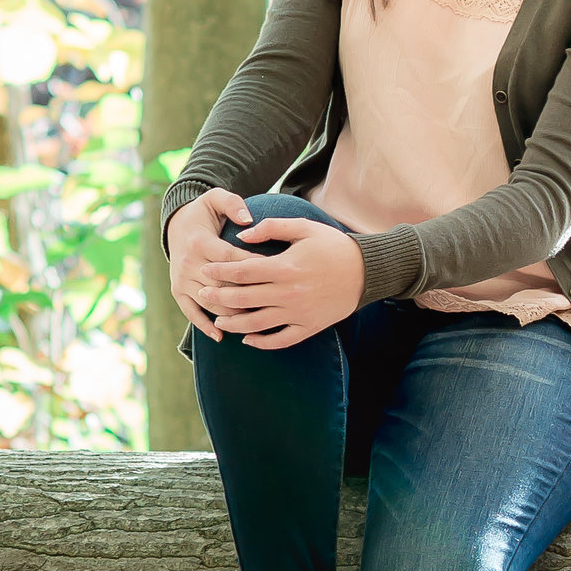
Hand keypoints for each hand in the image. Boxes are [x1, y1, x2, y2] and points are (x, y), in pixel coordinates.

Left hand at [168, 196, 363, 347]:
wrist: (367, 271)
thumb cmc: (334, 246)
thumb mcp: (304, 227)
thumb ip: (271, 228)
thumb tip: (241, 237)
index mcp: (285, 267)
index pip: (242, 271)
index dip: (219, 271)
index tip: (206, 270)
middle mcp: (288, 293)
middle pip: (243, 298)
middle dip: (218, 297)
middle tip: (203, 293)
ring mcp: (298, 313)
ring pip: (257, 323)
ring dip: (233, 323)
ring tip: (219, 321)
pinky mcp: (309, 327)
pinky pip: (280, 340)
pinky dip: (262, 343)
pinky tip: (248, 340)